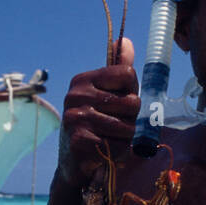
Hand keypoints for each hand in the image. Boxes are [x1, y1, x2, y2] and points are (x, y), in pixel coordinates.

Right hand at [57, 38, 139, 189]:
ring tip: (110, 139)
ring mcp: (76, 118)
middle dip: (131, 119)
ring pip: (128, 127)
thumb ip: (117, 69)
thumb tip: (125, 40)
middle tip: (114, 126)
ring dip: (126, 138)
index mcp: (82, 80)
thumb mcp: (104, 95)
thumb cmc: (94, 125)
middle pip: (132, 102)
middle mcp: (76, 96)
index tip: (119, 102)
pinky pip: (118, 145)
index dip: (132, 91)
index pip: (127, 74)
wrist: (72, 164)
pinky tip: (105, 152)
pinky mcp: (79, 142)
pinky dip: (118, 152)